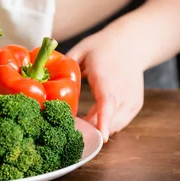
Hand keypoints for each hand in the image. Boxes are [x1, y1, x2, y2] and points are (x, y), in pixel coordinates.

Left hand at [67, 25, 144, 141]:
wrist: (130, 44)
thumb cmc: (103, 47)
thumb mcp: (82, 50)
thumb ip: (65, 65)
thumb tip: (44, 74)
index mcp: (106, 77)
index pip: (108, 102)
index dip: (103, 120)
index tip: (100, 136)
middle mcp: (123, 91)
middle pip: (109, 120)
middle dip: (90, 129)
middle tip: (69, 127)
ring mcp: (132, 100)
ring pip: (115, 126)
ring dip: (98, 128)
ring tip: (80, 122)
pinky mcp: (135, 106)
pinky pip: (120, 123)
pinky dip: (107, 125)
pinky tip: (93, 119)